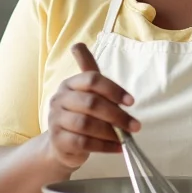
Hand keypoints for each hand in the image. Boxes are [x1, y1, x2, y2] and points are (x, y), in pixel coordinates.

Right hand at [47, 44, 140, 170]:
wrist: (61, 144)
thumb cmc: (80, 114)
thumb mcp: (86, 92)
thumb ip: (88, 70)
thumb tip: (78, 44)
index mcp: (70, 84)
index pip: (91, 79)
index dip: (113, 89)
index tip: (131, 102)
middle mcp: (59, 99)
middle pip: (91, 103)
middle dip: (117, 115)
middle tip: (135, 125)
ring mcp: (56, 120)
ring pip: (86, 124)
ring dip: (111, 132)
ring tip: (126, 137)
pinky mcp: (58, 140)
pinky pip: (83, 142)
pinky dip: (104, 146)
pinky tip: (118, 148)